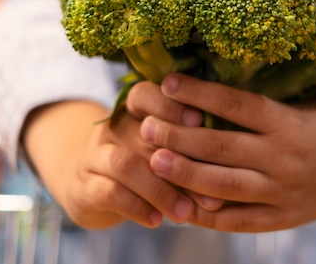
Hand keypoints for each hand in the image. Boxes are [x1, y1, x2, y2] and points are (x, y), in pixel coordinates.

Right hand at [24, 82, 205, 228]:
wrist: (95, 188)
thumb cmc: (146, 163)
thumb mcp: (165, 149)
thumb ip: (190, 151)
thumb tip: (230, 168)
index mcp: (134, 110)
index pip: (145, 94)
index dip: (171, 105)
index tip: (200, 120)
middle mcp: (113, 127)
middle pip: (142, 133)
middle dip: (180, 159)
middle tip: (210, 184)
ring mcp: (95, 155)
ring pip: (125, 164)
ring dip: (160, 190)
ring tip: (185, 213)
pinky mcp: (85, 187)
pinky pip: (109, 193)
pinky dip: (136, 207)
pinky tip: (156, 221)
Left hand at [138, 74, 315, 232]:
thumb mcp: (303, 107)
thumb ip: (263, 108)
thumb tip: (206, 97)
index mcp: (290, 123)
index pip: (236, 104)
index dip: (199, 93)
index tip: (167, 83)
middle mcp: (286, 157)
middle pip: (222, 145)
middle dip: (179, 135)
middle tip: (146, 125)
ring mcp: (284, 191)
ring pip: (224, 184)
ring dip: (185, 173)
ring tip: (153, 160)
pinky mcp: (285, 218)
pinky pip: (240, 220)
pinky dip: (208, 215)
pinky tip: (181, 205)